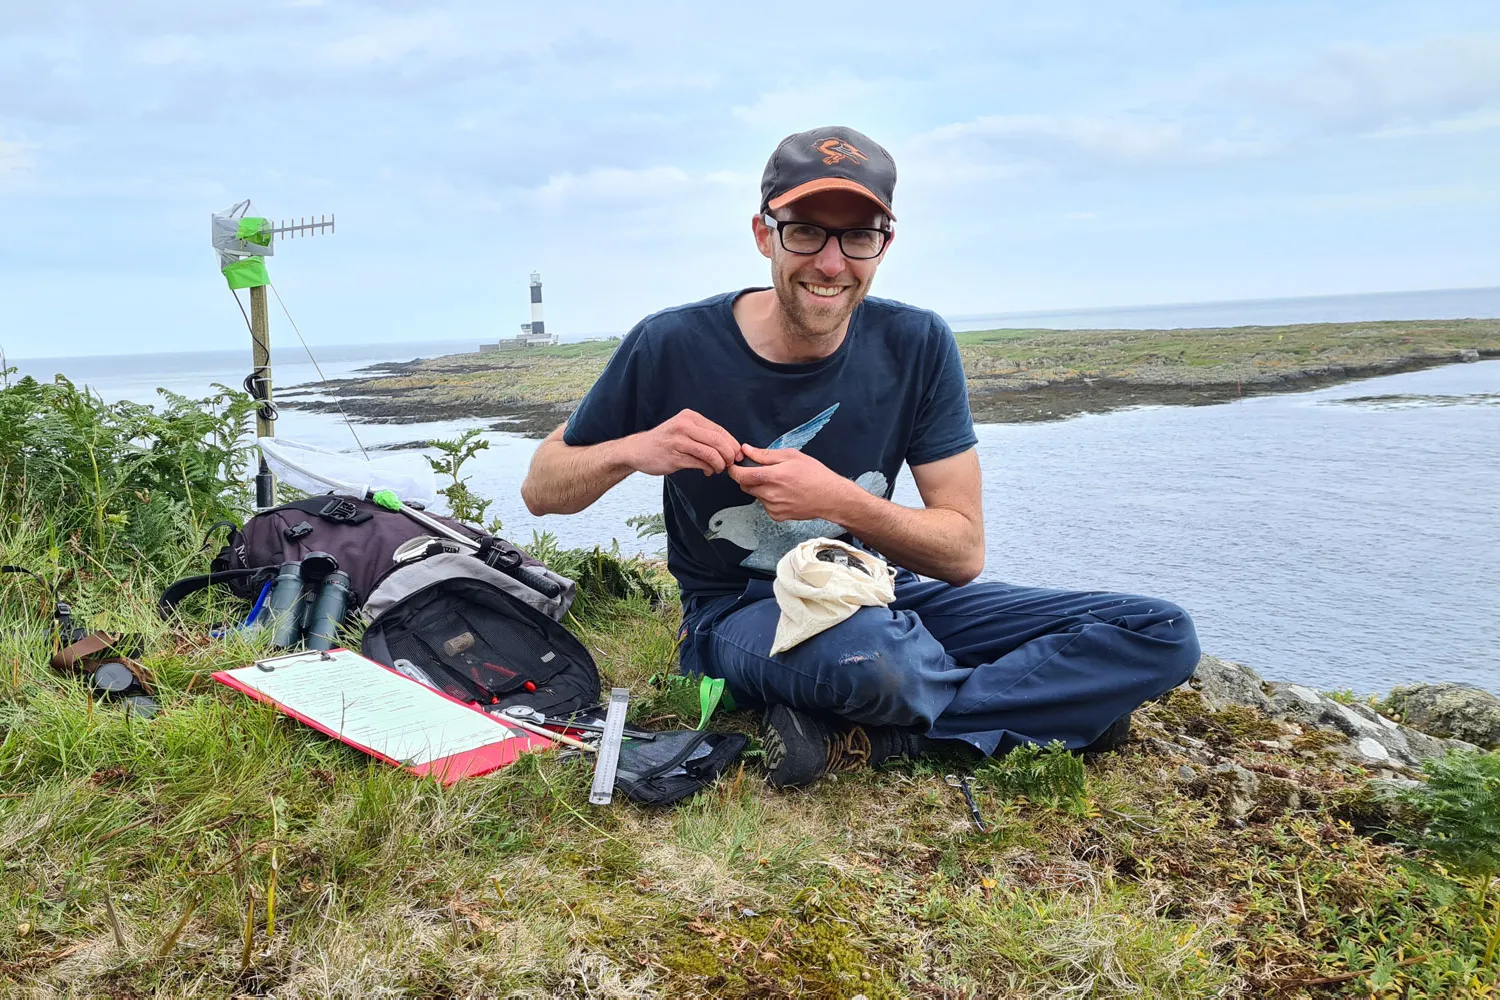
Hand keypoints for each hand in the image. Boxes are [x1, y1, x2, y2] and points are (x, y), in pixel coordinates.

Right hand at [620, 409, 742, 476]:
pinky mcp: (674, 457)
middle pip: (717, 441)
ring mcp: (678, 441)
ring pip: (710, 453)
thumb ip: (704, 435)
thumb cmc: (665, 441)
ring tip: (719, 468)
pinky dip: (709, 469)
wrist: (638, 450)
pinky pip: (699, 463)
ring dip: (719, 464)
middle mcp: (684, 426)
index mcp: (689, 417)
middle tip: (730, 463)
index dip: (732, 444)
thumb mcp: (683, 429)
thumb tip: (730, 447)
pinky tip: (708, 471)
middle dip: (729, 455)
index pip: (719, 430)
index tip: (737, 454)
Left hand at [727, 445, 856, 521]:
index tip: (735, 465)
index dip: (734, 470)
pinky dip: (769, 498)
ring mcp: (773, 507)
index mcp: (772, 476)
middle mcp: (770, 494)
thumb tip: (747, 450)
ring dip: (760, 487)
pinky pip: (765, 504)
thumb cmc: (815, 475)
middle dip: (748, 477)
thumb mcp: (791, 456)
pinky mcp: (777, 516)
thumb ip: (765, 454)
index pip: (740, 476)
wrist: (830, 498)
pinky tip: (784, 493)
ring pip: (755, 495)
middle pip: (745, 486)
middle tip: (763, 471)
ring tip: (780, 482)